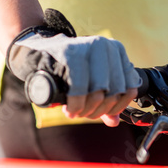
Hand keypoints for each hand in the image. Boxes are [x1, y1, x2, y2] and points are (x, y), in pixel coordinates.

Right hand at [6, 9, 140, 125]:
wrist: (37, 50)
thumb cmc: (68, 68)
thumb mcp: (91, 82)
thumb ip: (106, 100)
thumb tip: (114, 121)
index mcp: (117, 51)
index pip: (130, 88)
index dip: (117, 107)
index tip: (104, 113)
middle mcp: (106, 46)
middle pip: (114, 92)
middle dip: (99, 110)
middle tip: (85, 114)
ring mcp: (89, 48)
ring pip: (99, 93)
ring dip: (87, 110)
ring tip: (76, 112)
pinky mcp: (71, 55)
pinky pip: (80, 90)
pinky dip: (76, 106)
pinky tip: (70, 109)